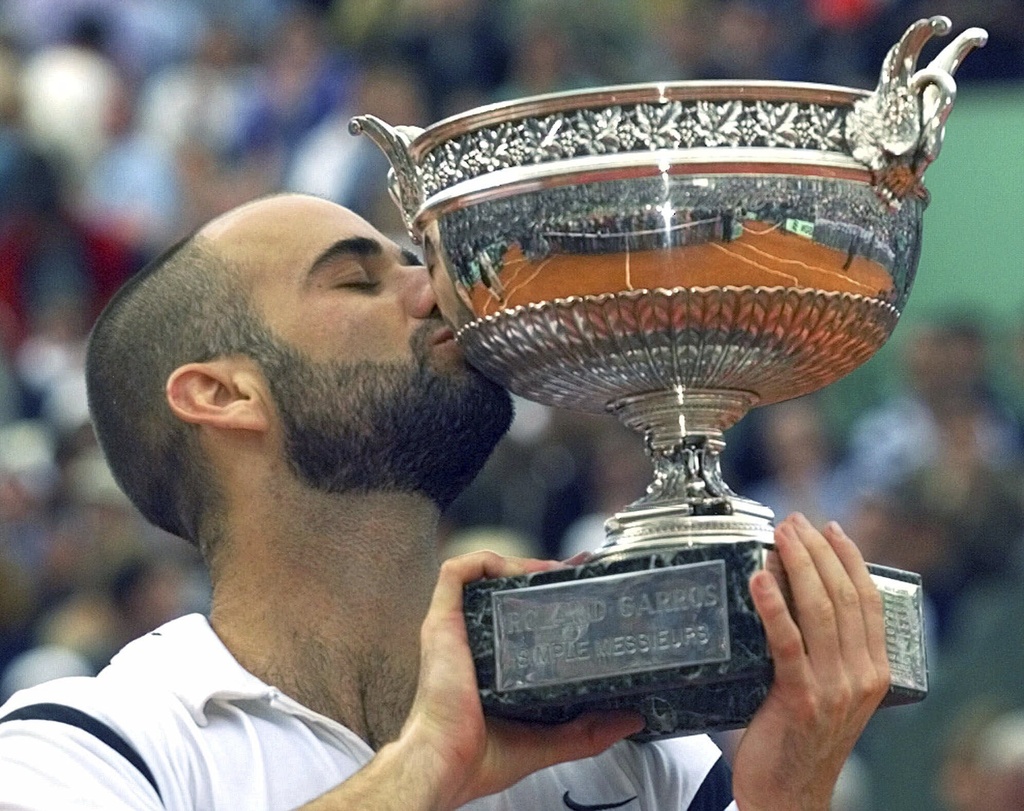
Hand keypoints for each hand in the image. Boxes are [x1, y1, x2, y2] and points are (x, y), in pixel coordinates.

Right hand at [302, 551, 642, 809]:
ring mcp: (454, 628)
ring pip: (481, 574)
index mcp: (489, 662)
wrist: (445, 764)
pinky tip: (516, 570)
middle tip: (574, 571)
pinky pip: (455, 573)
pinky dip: (486, 563)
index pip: (516, 614)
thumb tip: (632, 719)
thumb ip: (589, 731)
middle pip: (502, 588)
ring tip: (550, 570)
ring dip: (516, 563)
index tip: (579, 584)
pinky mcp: (440, 621)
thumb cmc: (479, 758)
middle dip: (538, 573)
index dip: (546, 595)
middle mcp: (470, 639)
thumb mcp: (547, 740)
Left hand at [732, 513, 889, 810]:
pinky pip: (787, 642)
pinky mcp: (800, 699)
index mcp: (875, 671)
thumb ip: (823, 651)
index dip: (850, 559)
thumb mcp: (828, 691)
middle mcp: (861, 676)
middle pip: (845, 596)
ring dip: (798, 565)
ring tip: (779, 535)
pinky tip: (759, 578)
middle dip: (819, 551)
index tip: (831, 528)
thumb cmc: (799, 738)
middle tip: (794, 521)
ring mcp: (834, 688)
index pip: (869, 601)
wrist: (789, 794)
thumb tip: (793, 593)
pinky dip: (773, 605)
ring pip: (820, 611)